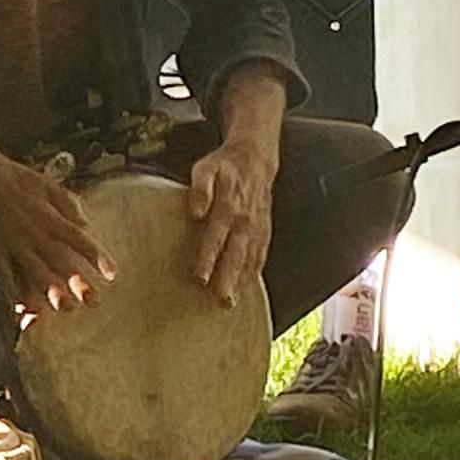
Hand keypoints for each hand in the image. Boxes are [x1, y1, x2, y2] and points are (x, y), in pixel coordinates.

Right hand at [0, 145, 115, 314]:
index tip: (111, 274)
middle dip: (79, 284)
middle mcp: (34, 233)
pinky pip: (5, 273)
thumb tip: (86, 224)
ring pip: (35, 273)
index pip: (79, 240)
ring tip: (66, 307)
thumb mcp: (49, 185)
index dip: (97, 257)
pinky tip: (23, 306)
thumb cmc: (17, 178)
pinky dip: (14, 291)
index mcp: (49, 217)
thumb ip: (69, 205)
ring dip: (52, 292)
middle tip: (93, 302)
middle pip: (60, 263)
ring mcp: (13, 243)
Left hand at [189, 137, 275, 307]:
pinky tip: (248, 285)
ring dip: (242, 281)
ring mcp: (256, 227)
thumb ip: (200, 189)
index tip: (201, 278)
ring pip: (250, 259)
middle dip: (228, 280)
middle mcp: (244, 222)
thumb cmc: (225, 165)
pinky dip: (255, 271)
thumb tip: (195, 211)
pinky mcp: (264, 229)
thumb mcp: (205, 169)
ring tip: (232, 302)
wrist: (255, 157)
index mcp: (228, 208)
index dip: (208, 259)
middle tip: (221, 301)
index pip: (216, 239)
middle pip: (235, 255)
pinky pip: (261, 254)